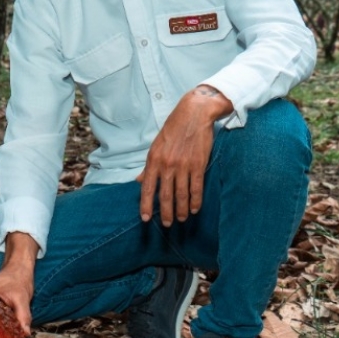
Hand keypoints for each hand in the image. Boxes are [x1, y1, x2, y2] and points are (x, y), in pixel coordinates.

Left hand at [137, 85, 232, 225]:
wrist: (194, 114)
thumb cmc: (174, 128)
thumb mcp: (156, 145)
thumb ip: (149, 165)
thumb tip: (140, 180)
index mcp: (154, 160)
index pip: (147, 188)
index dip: (146, 205)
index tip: (145, 218)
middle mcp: (167, 165)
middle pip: (165, 195)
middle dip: (166, 213)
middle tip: (168, 224)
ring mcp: (183, 165)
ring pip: (181, 194)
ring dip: (182, 210)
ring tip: (182, 219)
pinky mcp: (198, 164)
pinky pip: (196, 188)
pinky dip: (196, 201)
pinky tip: (196, 209)